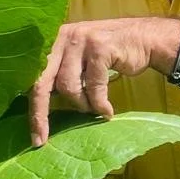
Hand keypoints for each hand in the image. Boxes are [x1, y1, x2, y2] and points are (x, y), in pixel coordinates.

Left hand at [29, 17, 179, 146]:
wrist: (145, 38)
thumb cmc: (111, 55)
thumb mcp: (81, 60)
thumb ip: (63, 75)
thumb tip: (44, 109)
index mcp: (53, 41)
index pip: (35, 78)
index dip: (34, 109)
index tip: (36, 138)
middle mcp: (62, 38)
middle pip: (43, 82)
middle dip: (41, 115)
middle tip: (43, 140)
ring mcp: (80, 41)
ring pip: (68, 87)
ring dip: (82, 105)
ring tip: (94, 108)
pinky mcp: (99, 47)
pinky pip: (93, 86)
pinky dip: (100, 103)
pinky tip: (107, 110)